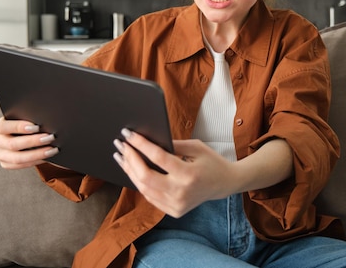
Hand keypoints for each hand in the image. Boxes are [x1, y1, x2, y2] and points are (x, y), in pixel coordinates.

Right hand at [0, 117, 59, 169]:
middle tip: (50, 138)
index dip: (19, 126)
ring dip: (37, 154)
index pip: (3, 127)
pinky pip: (21, 165)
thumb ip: (29, 118)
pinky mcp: (6, 163)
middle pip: (12, 144)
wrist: (21, 134)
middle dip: (33, 141)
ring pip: (17, 158)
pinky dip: (35, 161)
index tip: (36, 127)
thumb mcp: (24, 118)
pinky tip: (46, 157)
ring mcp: (0, 154)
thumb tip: (43, 121)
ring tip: (52, 149)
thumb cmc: (26, 124)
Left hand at [113, 129, 235, 217]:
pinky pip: (150, 197)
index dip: (141, 145)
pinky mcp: (173, 211)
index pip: (158, 158)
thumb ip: (173, 144)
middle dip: (130, 159)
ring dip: (130, 171)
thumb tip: (148, 140)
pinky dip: (139, 182)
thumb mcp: (196, 147)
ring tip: (121, 156)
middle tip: (120, 145)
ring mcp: (176, 204)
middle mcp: (181, 192)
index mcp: (188, 174)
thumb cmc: (211, 162)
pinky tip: (132, 170)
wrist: (224, 184)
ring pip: (144, 188)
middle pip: (145, 176)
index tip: (128, 134)